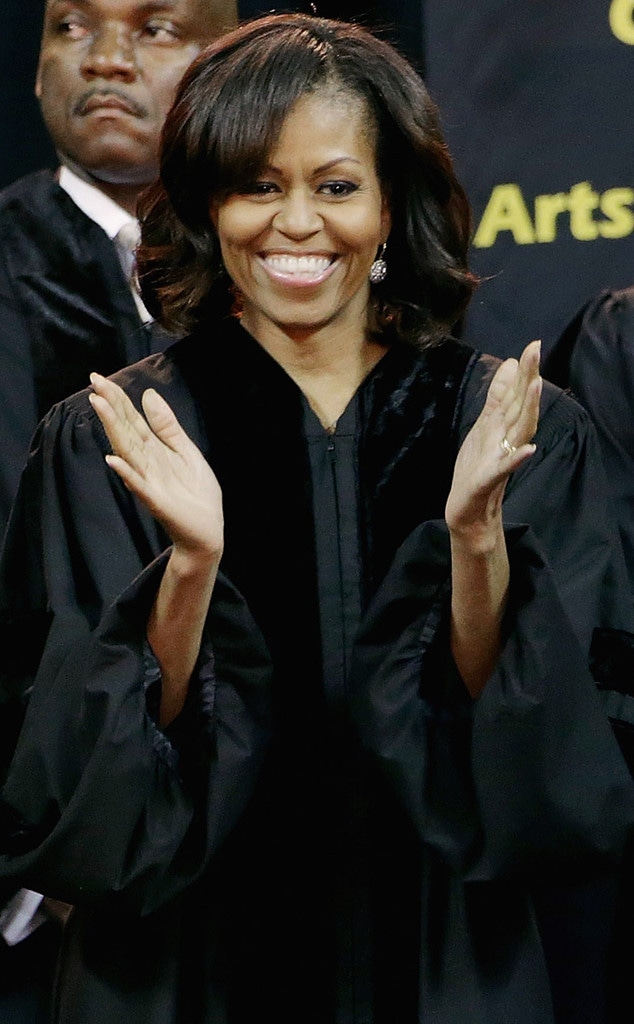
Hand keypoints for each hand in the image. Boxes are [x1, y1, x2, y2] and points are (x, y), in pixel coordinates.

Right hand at [89, 373, 222, 563]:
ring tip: (99, 407)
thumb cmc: (196, 493)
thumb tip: (147, 394)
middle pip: (125, 430)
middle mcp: (146, 463)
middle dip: (111, 407)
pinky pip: (138, 485)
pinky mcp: (156, 501)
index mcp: (153, 450)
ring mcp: (148, 481)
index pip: (131, 420)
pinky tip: (113, 459)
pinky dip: (126, 472)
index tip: (100, 378)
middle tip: (94, 383)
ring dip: (113, 430)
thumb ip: (166, 425)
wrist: (208, 530)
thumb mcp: (185, 450)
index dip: (118, 399)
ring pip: (127, 451)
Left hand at [445, 339, 541, 547]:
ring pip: (518, 432)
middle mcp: (506, 440)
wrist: (468, 510)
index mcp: (503, 427)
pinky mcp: (489, 480)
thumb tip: (510, 364)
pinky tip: (529, 449)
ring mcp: (500, 460)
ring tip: (536, 386)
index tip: (534, 344)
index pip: (516, 395)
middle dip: (528, 379)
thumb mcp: (484, 426)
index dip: (525, 370)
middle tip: (536, 352)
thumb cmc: (477, 468)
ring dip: (528, 410)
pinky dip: (517, 459)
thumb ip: (498, 397)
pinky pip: (506, 468)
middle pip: (521, 407)